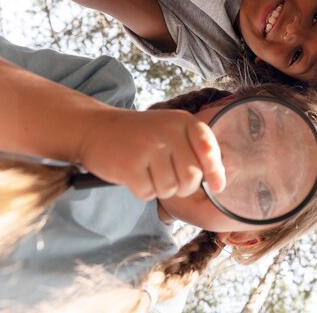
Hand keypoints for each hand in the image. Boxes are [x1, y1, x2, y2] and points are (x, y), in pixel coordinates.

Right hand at [77, 108, 224, 200]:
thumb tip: (220, 184)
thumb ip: (196, 151)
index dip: (215, 171)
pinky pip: (148, 194)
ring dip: (160, 188)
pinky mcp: (130, 166)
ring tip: (148, 171)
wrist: (96, 128)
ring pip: (170, 189)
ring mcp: (148, 148)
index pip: (209, 149)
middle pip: (192, 177)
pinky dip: (142, 191)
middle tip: (168, 176)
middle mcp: (168, 132)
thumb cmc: (141, 136)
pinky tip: (134, 175)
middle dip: (183, 186)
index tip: (217, 185)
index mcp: (183, 121)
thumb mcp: (172, 131)